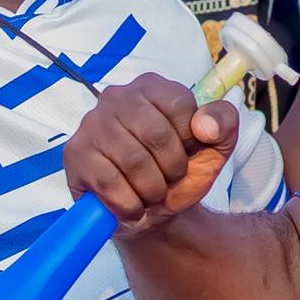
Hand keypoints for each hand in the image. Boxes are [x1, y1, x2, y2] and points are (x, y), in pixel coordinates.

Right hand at [64, 74, 241, 230]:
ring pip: (133, 161)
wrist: (156, 212)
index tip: (186, 152)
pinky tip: (133, 205)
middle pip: (156, 134)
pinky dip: (129, 204)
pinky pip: (109, 182)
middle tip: (169, 179)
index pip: (179, 104)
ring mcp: (92, 124)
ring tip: (152, 192)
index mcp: (152, 87)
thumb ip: (223, 123)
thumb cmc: (181, 170)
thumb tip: (203, 125)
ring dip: (152, 189)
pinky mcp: (75, 154)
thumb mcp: (216, 145)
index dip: (189, 139)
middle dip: (172, 168)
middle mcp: (117, 97)